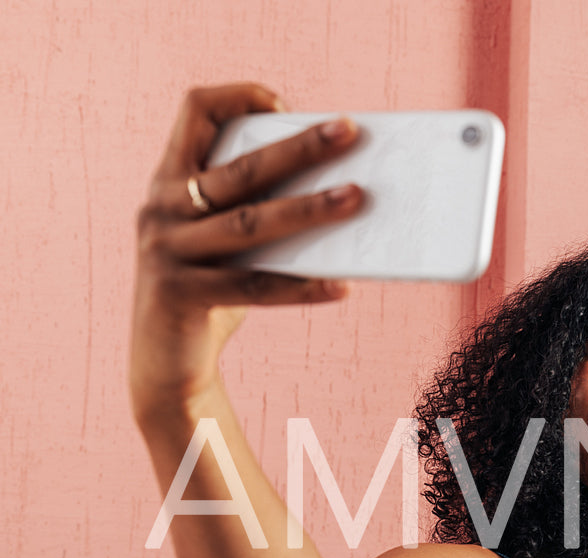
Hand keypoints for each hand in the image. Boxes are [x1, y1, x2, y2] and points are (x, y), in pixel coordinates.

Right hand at [131, 83, 363, 411]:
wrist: (163, 361)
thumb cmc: (211, 289)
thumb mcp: (223, 239)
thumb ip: (255, 210)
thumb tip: (342, 192)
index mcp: (169, 179)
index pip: (194, 111)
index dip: (239, 98)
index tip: (285, 106)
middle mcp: (160, 207)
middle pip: (240, 168)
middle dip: (299, 146)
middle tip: (349, 131)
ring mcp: (165, 250)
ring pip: (249, 223)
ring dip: (309, 209)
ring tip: (358, 198)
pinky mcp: (178, 295)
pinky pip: (252, 288)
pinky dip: (300, 288)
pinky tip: (341, 287)